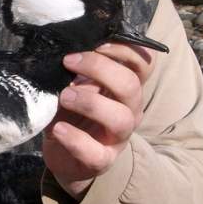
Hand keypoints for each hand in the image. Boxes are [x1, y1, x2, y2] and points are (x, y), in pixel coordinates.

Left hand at [43, 43, 155, 200]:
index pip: (144, 64)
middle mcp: (129, 110)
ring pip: (120, 118)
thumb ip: (78, 70)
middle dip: (99, 69)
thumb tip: (68, 50)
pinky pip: (95, 152)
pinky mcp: (101, 160)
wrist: (64, 155)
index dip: (125, 49)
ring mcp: (117, 137)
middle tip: (69, 63)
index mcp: (125, 88)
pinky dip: (75, 139)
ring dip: (90, 102)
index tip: (95, 43)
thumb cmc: (72, 112)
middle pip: (130, 85)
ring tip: (64, 96)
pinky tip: (58, 129)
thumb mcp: (76, 86)